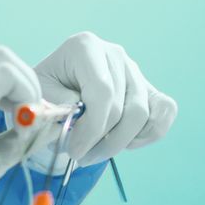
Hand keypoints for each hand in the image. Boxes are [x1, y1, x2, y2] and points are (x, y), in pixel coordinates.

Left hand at [29, 33, 176, 166]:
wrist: (56, 89)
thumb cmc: (46, 93)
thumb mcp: (40, 98)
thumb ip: (55, 106)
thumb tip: (78, 117)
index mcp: (85, 46)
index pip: (102, 92)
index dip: (92, 128)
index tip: (75, 152)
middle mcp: (114, 53)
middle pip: (124, 107)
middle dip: (103, 141)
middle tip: (81, 157)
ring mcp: (134, 69)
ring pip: (144, 115)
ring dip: (120, 143)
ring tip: (96, 151)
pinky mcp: (148, 87)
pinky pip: (165, 111)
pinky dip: (148, 134)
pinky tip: (124, 142)